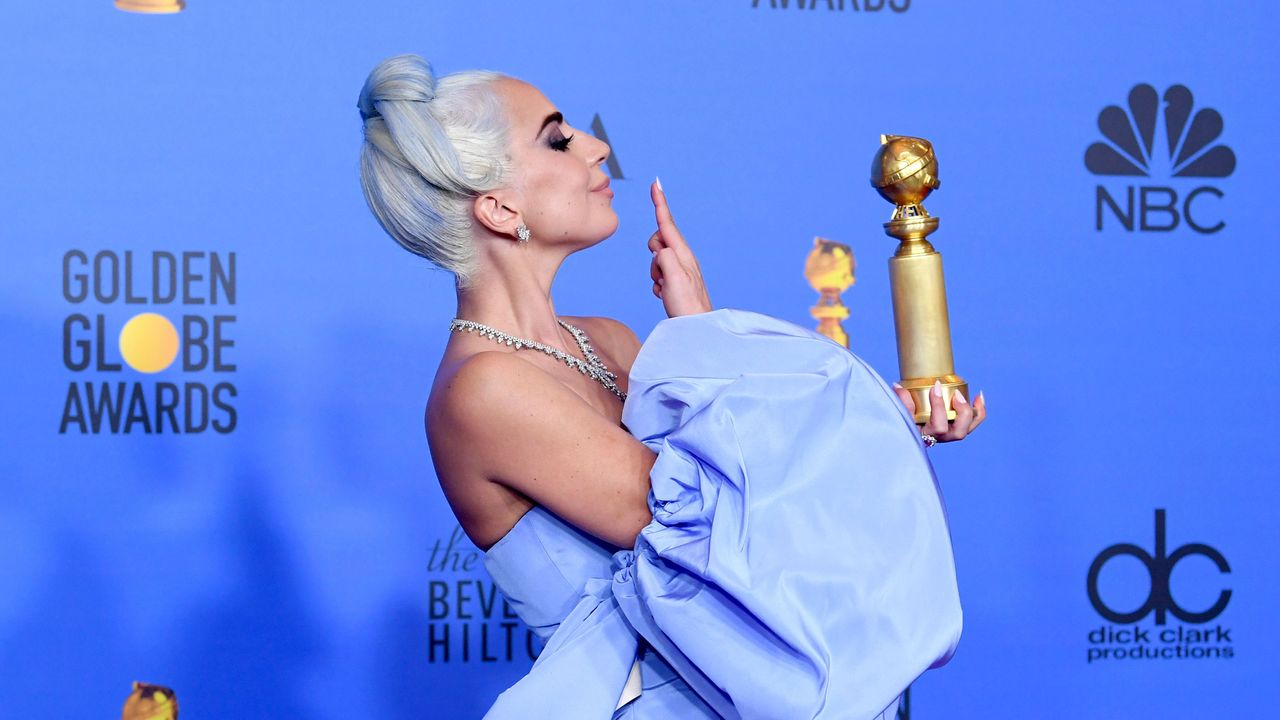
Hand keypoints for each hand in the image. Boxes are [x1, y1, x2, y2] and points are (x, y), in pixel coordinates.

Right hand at [647, 178, 711, 317]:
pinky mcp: (677, 281)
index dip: (660, 202)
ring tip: (665, 288)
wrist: (695, 329)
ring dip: (654, 272)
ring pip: (656, 259)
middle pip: (658, 240)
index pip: (667, 222)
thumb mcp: (672, 276)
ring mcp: (681, 269)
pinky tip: (666, 294)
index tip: (656, 183)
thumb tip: (659, 249)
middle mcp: (684, 257)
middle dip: (653, 254)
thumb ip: (663, 256)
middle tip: (661, 273)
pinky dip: (657, 283)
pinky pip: (658, 274)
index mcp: (683, 253)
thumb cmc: (685, 304)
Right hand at [893, 380, 985, 442]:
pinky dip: (978, 411)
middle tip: (956, 395)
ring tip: (977, 395)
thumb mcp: (901, 415)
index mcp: (928, 436)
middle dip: (962, 412)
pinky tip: (979, 397)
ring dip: (975, 412)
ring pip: (969, 428)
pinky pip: (972, 422)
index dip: (939, 406)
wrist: (909, 431)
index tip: (935, 386)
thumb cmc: (904, 421)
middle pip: (959, 432)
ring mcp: (951, 433)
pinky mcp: (956, 427)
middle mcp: (942, 438)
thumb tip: (897, 386)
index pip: (938, 426)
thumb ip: (901, 402)